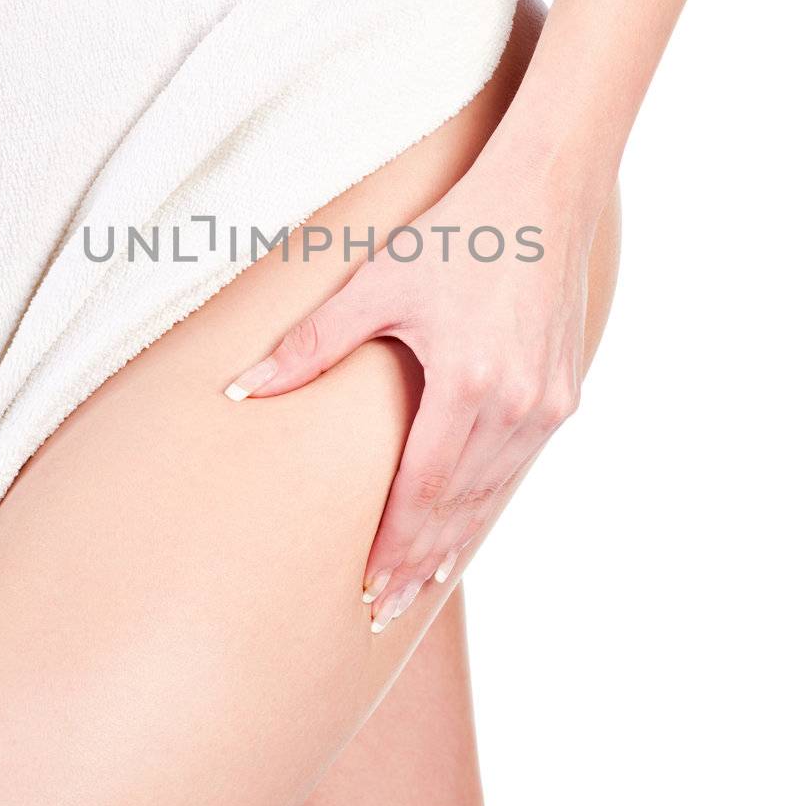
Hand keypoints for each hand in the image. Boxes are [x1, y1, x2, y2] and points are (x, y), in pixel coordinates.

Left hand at [224, 134, 603, 631]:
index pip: (421, 491)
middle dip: (420, 561)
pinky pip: (517, 467)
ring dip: (454, 543)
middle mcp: (516, 405)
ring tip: (419, 586)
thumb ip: (310, 346)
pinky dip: (486, 504)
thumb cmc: (457, 234)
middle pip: (459, 507)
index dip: (392, 544)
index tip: (364, 587)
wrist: (546, 196)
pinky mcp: (564, 394)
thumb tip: (241, 390)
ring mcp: (548, 404)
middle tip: (384, 608)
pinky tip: (464, 528)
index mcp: (466, 383)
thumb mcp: (376, 282)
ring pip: (492, 494)